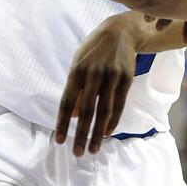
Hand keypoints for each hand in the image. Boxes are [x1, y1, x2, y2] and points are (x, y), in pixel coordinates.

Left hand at [54, 17, 138, 155]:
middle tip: (77, 153)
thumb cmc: (93, 51)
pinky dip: (112, 122)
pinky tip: (106, 133)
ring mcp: (111, 76)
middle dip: (81, 134)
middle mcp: (93, 73)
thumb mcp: (79, 64)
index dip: (63, 123)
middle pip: (86, 110)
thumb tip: (73, 116)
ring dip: (98, 133)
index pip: (67, 102)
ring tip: (93, 149)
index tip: (60, 141)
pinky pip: (118, 105)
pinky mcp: (126, 79)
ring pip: (104, 111)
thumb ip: (75, 89)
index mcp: (77, 70)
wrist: (120, 32)